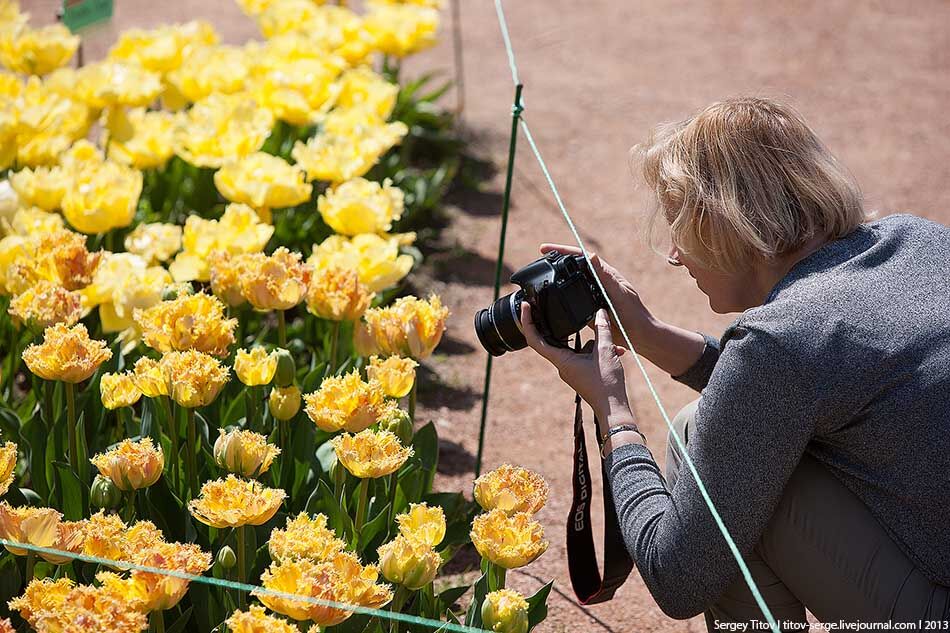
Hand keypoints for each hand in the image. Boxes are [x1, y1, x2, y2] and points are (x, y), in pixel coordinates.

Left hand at [520, 303, 631, 422]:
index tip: (526, 307)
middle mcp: (563, 365)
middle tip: (553, 306)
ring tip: (607, 335)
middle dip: (557, 323)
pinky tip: (615, 350)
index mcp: (561, 360)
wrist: (614, 409)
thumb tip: (600, 313)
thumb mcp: (606, 352)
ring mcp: (572, 369)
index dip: (528, 322)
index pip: (535, 340)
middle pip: (553, 339)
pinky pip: (584, 355)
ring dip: (590, 339)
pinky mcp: (582, 372)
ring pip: (574, 347)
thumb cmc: (607, 385)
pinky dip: (596, 349)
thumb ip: (602, 330)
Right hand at [540, 244, 653, 348]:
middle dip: (558, 259)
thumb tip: (591, 256)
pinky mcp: (589, 308)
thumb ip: (605, 276)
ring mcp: (593, 294)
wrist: (639, 336)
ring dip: (559, 276)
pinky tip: (553, 298)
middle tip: (541, 256)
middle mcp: (598, 282)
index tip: (546, 249)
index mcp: (605, 274)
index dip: (563, 251)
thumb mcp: (618, 292)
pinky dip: (562, 295)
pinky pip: (573, 298)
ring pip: (572, 281)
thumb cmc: (634, 313)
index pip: (581, 257)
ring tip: (542, 272)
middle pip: (574, 266)